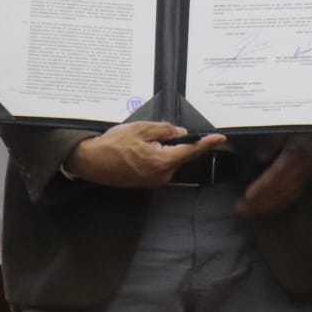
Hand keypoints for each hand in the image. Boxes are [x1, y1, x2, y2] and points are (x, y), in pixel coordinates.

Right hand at [66, 122, 226, 188]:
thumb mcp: (141, 129)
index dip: (207, 143)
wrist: (91, 162)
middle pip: (180, 155)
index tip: (221, 139)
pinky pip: (160, 166)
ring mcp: (154, 181)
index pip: (191, 150)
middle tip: (155, 132)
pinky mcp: (146, 182)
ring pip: (169, 160)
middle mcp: (162, 175)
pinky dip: (157, 156)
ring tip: (142, 140)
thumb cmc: (114, 144)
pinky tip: (141, 148)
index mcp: (163, 161)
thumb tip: (180, 133)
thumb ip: (164, 130)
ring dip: (164, 149)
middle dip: (176, 142)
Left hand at [235, 135, 311, 217]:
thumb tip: (260, 156)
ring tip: (250, 212)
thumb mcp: (287, 130)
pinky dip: (279, 206)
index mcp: (296, 155)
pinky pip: (293, 198)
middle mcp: (303, 170)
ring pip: (286, 198)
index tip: (248, 195)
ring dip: (267, 207)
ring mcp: (307, 178)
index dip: (262, 186)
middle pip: (280, 191)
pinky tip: (266, 209)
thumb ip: (273, 143)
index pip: (276, 175)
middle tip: (241, 209)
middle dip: (260, 202)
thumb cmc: (304, 131)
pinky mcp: (308, 183)